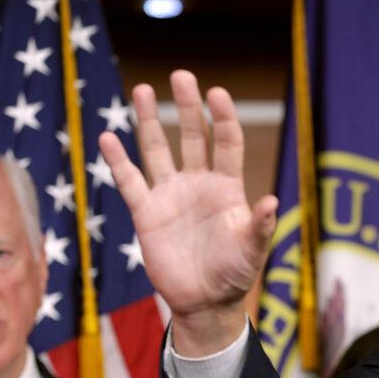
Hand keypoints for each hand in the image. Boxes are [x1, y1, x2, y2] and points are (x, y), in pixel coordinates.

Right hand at [99, 70, 277, 355]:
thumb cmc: (235, 275)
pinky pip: (130, 181)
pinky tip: (107, 137)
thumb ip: (260, 227)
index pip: (226, 142)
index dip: (222, 117)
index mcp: (227, 187)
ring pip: (158, 149)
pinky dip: (118, 161)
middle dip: (187, 106)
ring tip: (142, 89)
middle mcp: (198, 183)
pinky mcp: (147, 213)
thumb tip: (271, 202)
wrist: (205, 302)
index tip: (217, 93)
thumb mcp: (252, 251)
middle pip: (192, 136)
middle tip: (182, 75)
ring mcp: (170, 195)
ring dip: (149, 120)